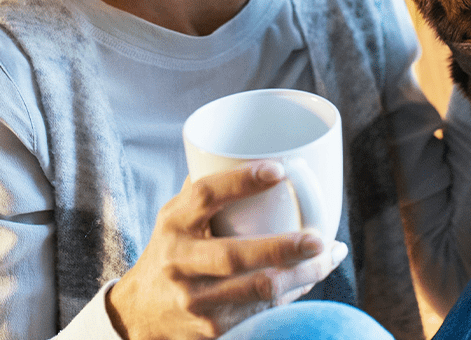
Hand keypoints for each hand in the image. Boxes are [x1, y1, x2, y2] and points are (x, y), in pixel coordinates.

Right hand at [106, 161, 347, 339]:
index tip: (280, 169)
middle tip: (319, 238)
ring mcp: (194, 299)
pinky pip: (262, 310)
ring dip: (301, 275)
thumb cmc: (172, 250)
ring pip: (257, 290)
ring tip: (329, 255)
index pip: (205, 195)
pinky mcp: (212, 328)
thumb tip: (256, 149)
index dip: (242, 180)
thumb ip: (209, 189)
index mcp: (174, 222)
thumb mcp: (177, 216)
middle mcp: (180, 261)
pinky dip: (293, 293)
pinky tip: (312, 276)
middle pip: (235, 255)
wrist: (141, 313)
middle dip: (283, 248)